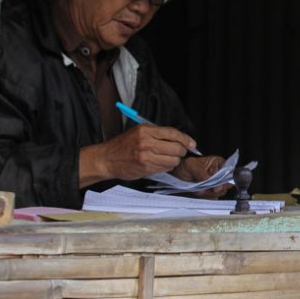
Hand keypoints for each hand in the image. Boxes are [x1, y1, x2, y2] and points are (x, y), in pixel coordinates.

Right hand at [80, 124, 197, 186]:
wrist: (106, 159)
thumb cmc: (124, 145)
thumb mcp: (139, 132)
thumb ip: (158, 134)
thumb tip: (181, 140)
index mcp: (146, 130)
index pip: (173, 133)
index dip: (186, 139)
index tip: (192, 144)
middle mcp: (147, 142)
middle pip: (176, 148)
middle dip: (180, 151)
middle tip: (177, 152)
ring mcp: (146, 156)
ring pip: (173, 160)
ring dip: (173, 160)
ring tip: (165, 158)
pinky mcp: (146, 168)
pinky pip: (165, 168)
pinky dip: (166, 167)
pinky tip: (158, 163)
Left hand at [175, 155, 232, 198]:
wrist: (176, 176)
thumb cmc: (184, 167)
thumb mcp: (192, 166)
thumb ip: (201, 173)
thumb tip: (209, 180)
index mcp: (218, 163)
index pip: (228, 171)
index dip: (224, 178)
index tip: (217, 185)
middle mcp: (219, 174)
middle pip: (226, 183)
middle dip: (214, 187)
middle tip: (205, 187)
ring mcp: (216, 184)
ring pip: (220, 192)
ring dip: (208, 193)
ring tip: (199, 189)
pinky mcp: (212, 193)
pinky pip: (213, 197)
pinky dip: (206, 197)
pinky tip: (199, 193)